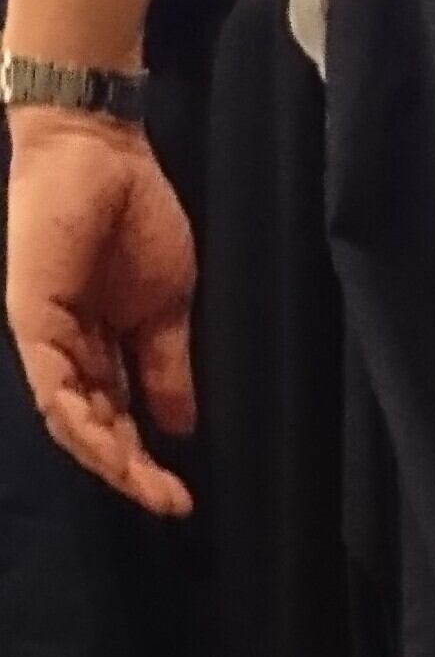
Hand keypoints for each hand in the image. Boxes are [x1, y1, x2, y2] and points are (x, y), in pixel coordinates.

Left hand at [7, 107, 196, 517]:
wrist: (105, 152)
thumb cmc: (136, 216)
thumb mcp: (166, 309)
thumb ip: (165, 368)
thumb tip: (178, 429)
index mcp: (95, 347)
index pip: (114, 417)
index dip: (143, 462)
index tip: (180, 499)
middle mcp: (63, 350)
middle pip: (90, 426)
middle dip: (128, 472)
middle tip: (168, 504)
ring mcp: (43, 336)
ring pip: (68, 418)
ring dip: (108, 459)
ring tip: (149, 489)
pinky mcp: (31, 319)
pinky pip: (53, 387)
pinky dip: (82, 423)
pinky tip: (115, 452)